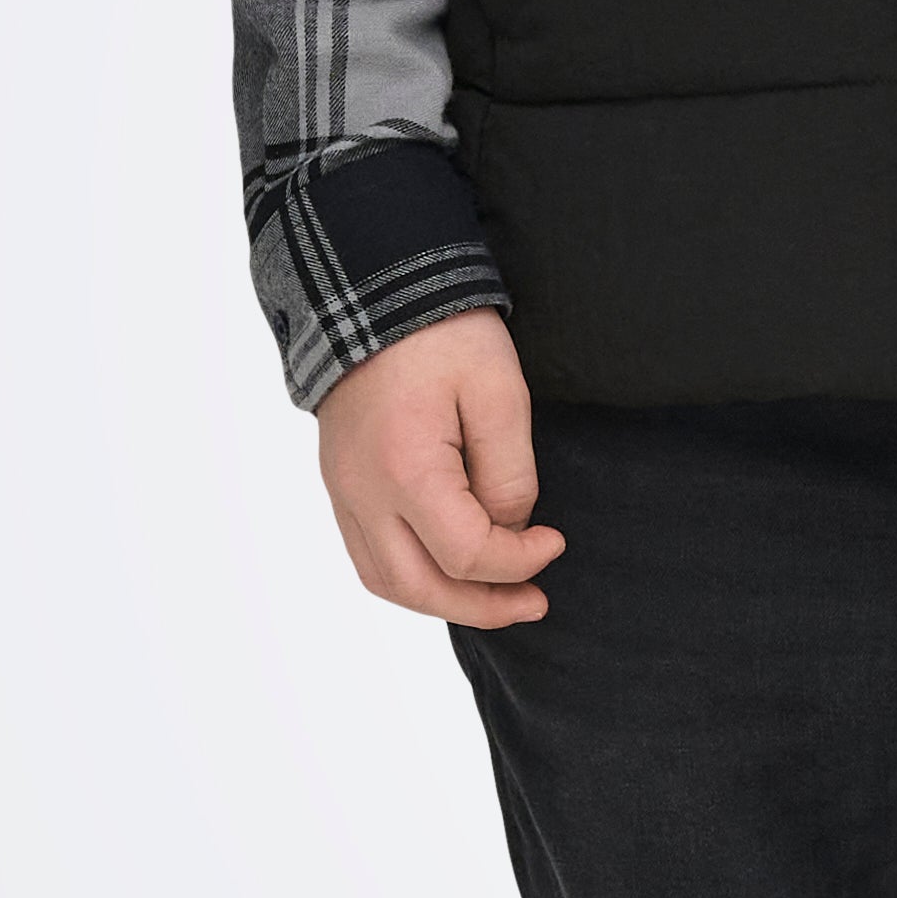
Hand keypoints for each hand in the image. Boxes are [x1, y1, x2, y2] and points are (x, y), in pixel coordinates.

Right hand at [314, 311, 563, 627]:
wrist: (376, 291)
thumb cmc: (443, 334)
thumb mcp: (501, 394)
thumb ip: (510, 476)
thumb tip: (510, 529)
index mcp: (405, 470)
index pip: (468, 553)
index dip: (521, 561)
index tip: (556, 541)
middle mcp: (362, 492)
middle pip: (419, 588)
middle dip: (483, 606)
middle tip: (533, 602)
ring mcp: (343, 490)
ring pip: (386, 582)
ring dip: (443, 600)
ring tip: (495, 597)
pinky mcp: (340, 482)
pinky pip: (369, 554)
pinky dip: (411, 576)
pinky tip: (451, 569)